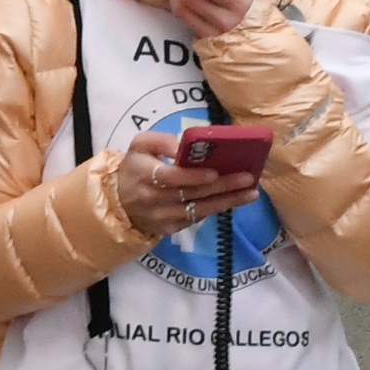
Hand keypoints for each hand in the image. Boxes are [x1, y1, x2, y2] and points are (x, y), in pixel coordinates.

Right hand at [117, 130, 246, 237]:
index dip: (193, 176)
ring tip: (251, 193)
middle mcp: (153, 199)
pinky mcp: (169, 229)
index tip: (214, 172)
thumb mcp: (140, 144)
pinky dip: (216, 209)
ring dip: (227, 202)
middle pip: (192, 194)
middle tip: (247, 178)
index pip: (171, 178)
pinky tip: (234, 200)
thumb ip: (162, 140)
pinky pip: (196, 219)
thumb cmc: (135, 167)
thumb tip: (185, 144)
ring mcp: (162, 217)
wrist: (119, 201)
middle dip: (223, 187)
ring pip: (198, 210)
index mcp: (144, 174)